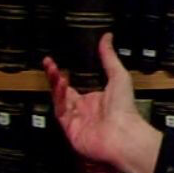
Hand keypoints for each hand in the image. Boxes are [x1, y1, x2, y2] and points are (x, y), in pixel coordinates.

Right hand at [44, 32, 162, 172]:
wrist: (123, 134)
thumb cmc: (126, 108)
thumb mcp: (118, 76)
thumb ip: (109, 57)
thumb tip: (107, 37)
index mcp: (95, 99)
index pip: (74, 85)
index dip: (65, 74)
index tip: (57, 61)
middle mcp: (84, 109)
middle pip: (63, 91)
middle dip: (55, 76)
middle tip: (48, 62)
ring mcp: (76, 119)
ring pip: (59, 98)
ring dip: (55, 83)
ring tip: (52, 67)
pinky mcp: (69, 127)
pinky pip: (60, 109)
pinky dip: (59, 96)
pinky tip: (60, 82)